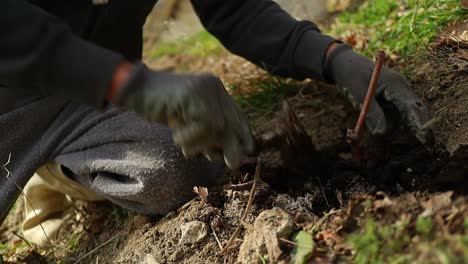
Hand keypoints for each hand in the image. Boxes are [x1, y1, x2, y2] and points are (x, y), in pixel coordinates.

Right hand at [113, 64, 254, 167]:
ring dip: (200, 143)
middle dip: (231, 144)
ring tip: (183, 145)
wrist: (134, 89)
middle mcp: (213, 85)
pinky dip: (189, 137)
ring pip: (217, 126)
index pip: (236, 113)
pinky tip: (175, 136)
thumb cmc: (160, 107)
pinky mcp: (193, 93)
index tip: (249, 150)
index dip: (244, 132)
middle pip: (230, 120)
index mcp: (215, 89)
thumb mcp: (189, 121)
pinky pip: (202, 125)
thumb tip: (230, 157)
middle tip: (232, 164)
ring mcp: (204, 88)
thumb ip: (208, 132)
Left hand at [326, 44, 432, 143]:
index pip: (412, 105)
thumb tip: (382, 133)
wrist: (344, 65)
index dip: (419, 122)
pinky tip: (367, 113)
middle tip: (422, 142)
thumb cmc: (351, 75)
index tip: (424, 137)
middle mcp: (400, 92)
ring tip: (362, 107)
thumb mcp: (358, 92)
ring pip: (399, 121)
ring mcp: (396, 99)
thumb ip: (371, 112)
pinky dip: (381, 124)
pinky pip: (391, 120)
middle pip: (413, 114)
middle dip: (414, 128)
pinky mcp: (390, 105)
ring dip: (386, 125)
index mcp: (395, 84)